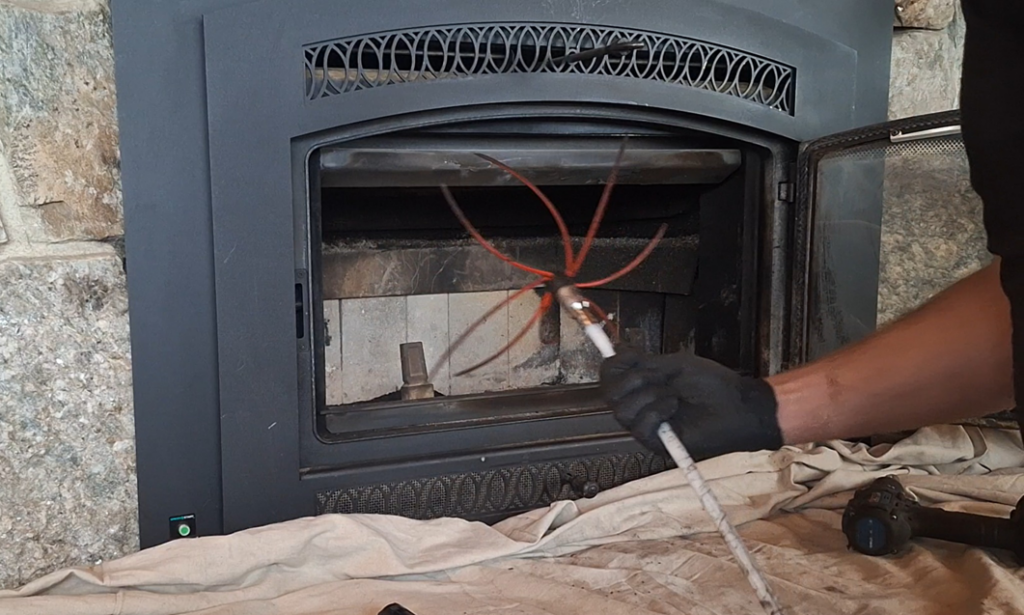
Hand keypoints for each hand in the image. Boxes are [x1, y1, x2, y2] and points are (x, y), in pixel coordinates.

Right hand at [598, 348, 783, 460]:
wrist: (736, 405)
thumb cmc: (712, 385)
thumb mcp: (674, 365)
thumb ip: (644, 362)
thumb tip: (617, 351)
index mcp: (641, 386)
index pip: (609, 376)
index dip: (613, 363)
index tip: (631, 355)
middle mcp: (639, 406)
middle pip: (609, 394)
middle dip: (632, 380)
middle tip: (658, 377)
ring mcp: (646, 425)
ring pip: (621, 412)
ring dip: (649, 396)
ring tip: (673, 395)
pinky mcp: (656, 443)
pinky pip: (639, 427)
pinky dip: (656, 412)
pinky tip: (674, 408)